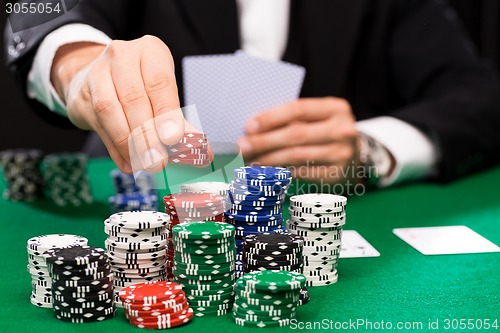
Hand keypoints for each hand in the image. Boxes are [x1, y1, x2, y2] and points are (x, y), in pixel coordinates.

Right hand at [51, 35, 188, 172]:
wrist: (97, 77)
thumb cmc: (140, 85)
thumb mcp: (163, 94)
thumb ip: (180, 121)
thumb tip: (201, 151)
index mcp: (150, 51)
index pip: (159, 82)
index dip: (166, 112)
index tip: (173, 138)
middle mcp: (122, 56)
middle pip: (134, 98)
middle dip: (147, 135)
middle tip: (158, 161)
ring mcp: (97, 73)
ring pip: (111, 111)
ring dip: (129, 143)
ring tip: (144, 164)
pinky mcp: (82, 95)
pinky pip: (99, 125)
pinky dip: (116, 149)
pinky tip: (129, 163)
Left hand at [238, 97, 360, 182]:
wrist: (355, 154)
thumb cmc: (326, 131)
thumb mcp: (317, 117)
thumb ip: (293, 118)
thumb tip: (253, 129)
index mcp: (335, 108)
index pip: (298, 109)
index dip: (271, 118)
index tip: (249, 126)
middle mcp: (342, 129)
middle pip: (296, 134)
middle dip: (265, 141)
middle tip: (243, 146)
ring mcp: (341, 153)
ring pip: (296, 155)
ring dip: (269, 159)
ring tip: (250, 160)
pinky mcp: (337, 174)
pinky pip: (302, 172)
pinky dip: (282, 171)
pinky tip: (266, 171)